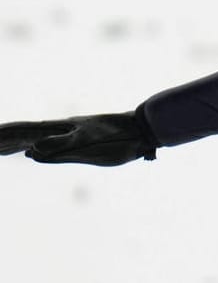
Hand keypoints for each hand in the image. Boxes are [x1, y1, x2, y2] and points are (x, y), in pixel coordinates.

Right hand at [0, 112, 156, 165]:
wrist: (139, 132)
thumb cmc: (115, 133)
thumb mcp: (87, 138)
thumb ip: (61, 144)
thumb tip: (31, 152)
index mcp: (57, 128)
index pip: (23, 130)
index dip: (4, 134)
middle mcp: (58, 133)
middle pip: (24, 136)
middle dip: (4, 140)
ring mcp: (67, 140)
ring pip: (34, 143)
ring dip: (15, 146)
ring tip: (0, 149)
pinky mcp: (78, 149)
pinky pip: (49, 151)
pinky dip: (34, 152)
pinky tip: (30, 153)